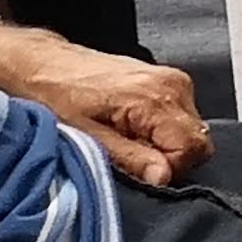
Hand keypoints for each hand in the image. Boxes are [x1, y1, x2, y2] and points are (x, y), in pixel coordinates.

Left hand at [0, 11, 211, 185]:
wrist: (43, 63)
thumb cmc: (56, 98)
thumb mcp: (88, 137)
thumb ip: (131, 158)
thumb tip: (165, 178)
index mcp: (155, 98)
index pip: (194, 149)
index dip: (169, 168)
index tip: (138, 168)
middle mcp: (174, 85)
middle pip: (198, 141)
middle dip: (170, 157)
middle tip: (131, 155)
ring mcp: (174, 80)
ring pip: (192, 130)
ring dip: (165, 144)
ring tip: (127, 139)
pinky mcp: (169, 79)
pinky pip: (182, 117)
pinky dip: (162, 130)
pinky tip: (132, 127)